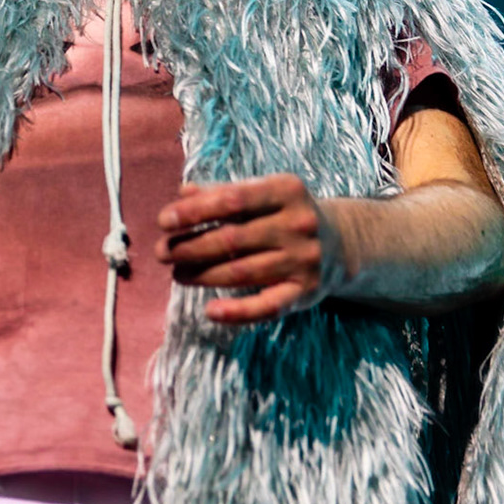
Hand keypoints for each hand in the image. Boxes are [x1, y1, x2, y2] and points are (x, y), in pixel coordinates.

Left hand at [154, 174, 344, 324]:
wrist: (342, 243)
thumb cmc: (284, 214)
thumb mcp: (261, 194)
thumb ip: (222, 192)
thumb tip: (181, 193)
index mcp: (286, 190)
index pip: (232, 200)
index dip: (194, 211)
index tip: (164, 221)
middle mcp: (298, 224)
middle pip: (233, 239)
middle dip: (190, 246)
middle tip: (162, 252)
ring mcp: (304, 260)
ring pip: (242, 272)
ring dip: (202, 275)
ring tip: (177, 273)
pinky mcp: (306, 292)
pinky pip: (267, 306)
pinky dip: (238, 312)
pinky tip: (210, 311)